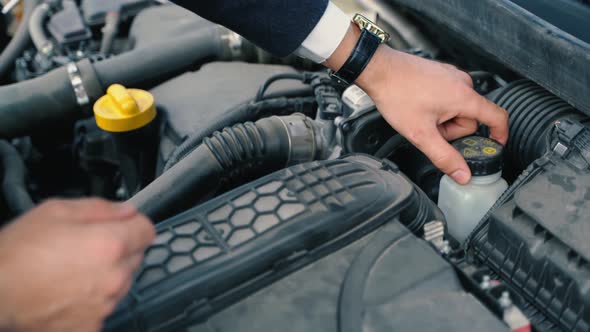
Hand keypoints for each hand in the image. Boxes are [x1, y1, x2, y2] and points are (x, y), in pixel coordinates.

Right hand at [0, 199, 154, 331]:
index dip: (135, 224)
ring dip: (108, 275)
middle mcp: (113, 277)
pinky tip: (69, 292)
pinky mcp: (92, 326)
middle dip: (119, 249)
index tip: (124, 225)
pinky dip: (93, 300)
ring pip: (122, 283)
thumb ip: (101, 208)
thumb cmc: (17, 254)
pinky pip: (105, 307)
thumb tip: (127, 211)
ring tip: (73, 270)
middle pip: (135, 257)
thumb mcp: (56, 211)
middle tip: (88, 247)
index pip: (147, 230)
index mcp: (110, 244)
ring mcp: (104, 305)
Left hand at [326, 26, 508, 183]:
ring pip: (456, 109)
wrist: (379, 70)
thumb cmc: (397, 94)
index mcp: (464, 97)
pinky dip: (436, 107)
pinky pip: (447, 97)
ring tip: (420, 116)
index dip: (500, 134)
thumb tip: (462, 174)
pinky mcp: (440, 74)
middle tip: (429, 130)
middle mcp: (462, 83)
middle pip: (470, 119)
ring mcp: (451, 76)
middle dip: (451, 131)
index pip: (497, 117)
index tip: (496, 145)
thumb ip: (444, 156)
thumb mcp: (421, 134)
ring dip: (442, 119)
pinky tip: (418, 106)